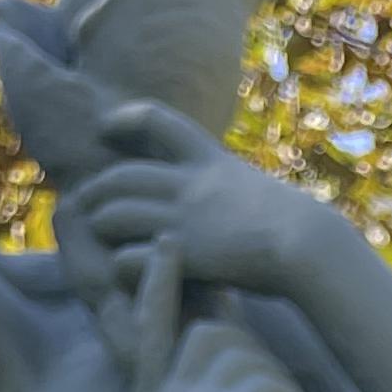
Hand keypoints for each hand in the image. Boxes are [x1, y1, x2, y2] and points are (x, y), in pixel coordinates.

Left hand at [65, 100, 319, 302]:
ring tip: (95, 237)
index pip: (157, 122)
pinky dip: (119, 264)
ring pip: (114, 213)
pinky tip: (120, 271)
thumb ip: (231, 192)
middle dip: (97, 188)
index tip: (105, 125)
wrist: (308, 245)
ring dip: (100, 226)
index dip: (125, 119)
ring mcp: (181, 216)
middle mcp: (187, 183)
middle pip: (121, 175)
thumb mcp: (259, 193)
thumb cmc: (298, 231)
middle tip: (83, 200)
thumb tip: (231, 202)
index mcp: (208, 160)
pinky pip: (129, 256)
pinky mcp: (180, 251)